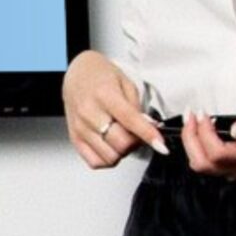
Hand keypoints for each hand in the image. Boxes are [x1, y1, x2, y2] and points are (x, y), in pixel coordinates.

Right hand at [63, 51, 164, 168]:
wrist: (76, 73)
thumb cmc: (100, 76)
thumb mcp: (126, 83)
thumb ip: (137, 108)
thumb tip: (150, 129)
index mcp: (104, 95)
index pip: (130, 120)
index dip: (148, 135)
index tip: (161, 145)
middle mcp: (89, 112)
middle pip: (120, 143)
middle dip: (136, 142)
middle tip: (138, 134)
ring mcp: (80, 127)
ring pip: (109, 156)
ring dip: (122, 151)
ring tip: (122, 138)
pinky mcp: (74, 138)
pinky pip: (95, 162)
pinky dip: (107, 159)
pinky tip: (110, 146)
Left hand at [181, 105, 235, 178]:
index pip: (218, 153)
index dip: (204, 134)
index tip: (202, 114)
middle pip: (203, 164)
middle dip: (190, 139)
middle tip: (190, 115)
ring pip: (202, 166)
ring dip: (191, 143)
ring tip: (193, 121)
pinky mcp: (231, 171)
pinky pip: (207, 164)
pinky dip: (197, 147)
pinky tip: (201, 131)